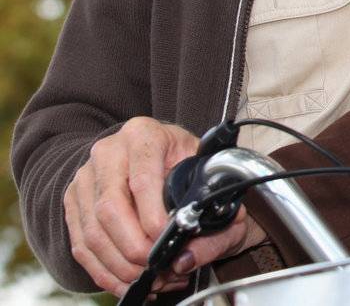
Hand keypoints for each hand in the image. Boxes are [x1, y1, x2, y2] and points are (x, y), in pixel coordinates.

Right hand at [65, 117, 196, 295]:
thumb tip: (189, 251)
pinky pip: (81, 244)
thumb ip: (208, 204)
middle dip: (134, 246)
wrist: (159, 152)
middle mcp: (109, 152)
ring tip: (147, 278)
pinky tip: (125, 281)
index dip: (152, 216)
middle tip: (156, 266)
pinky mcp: (74, 201)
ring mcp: (86, 177)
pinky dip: (103, 270)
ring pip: (92, 231)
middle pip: (109, 208)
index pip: (141, 179)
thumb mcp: (205, 169)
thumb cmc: (186, 161)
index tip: (167, 239)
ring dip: (119, 264)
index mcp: (144, 135)